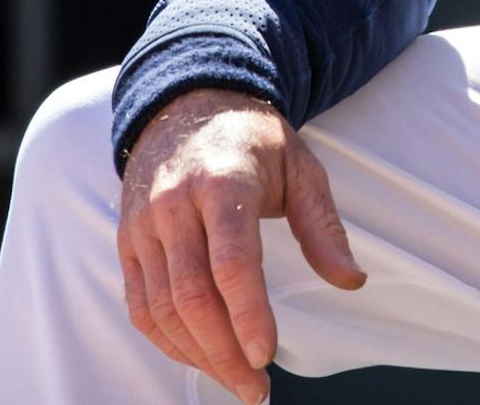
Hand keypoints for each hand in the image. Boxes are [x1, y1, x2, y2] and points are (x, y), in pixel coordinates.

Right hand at [117, 87, 364, 402]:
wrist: (188, 103)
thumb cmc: (253, 141)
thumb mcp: (301, 168)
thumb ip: (323, 227)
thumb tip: (352, 280)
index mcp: (223, 181)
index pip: (231, 261)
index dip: (248, 314)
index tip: (267, 356)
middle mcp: (175, 204)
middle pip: (192, 295)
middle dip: (224, 352)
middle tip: (257, 388)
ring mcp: (144, 224)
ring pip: (161, 307)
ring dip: (197, 355)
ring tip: (236, 380)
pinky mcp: (127, 240)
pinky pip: (140, 304)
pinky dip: (167, 340)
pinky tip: (199, 357)